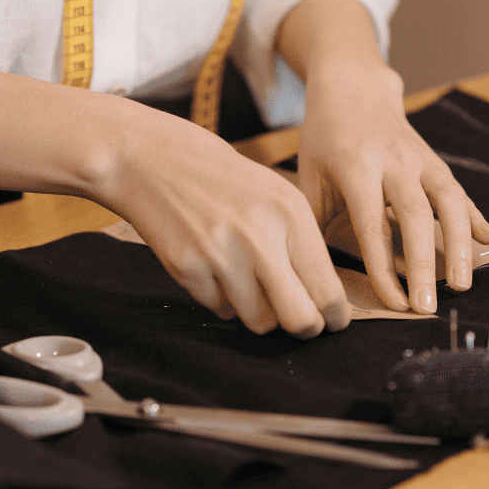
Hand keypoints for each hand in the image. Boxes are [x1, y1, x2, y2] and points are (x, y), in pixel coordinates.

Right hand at [99, 109, 352, 337]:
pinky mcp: (188, 269)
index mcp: (291, 213)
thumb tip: (325, 300)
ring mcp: (222, 255)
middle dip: (304, 328)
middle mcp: (261, 236)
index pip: (327, 288)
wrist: (155, 160)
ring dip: (258, 311)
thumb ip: (301, 244)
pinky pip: (221, 310)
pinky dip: (222, 298)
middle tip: (302, 323)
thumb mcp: (276, 196)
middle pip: (299, 320)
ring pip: (259, 322)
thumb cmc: (224, 180)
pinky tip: (213, 265)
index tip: (332, 321)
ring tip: (247, 277)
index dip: (334, 316)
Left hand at [295, 59, 488, 314]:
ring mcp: (420, 158)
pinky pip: (459, 191)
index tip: (394, 303)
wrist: (353, 87)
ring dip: (459, 245)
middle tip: (429, 307)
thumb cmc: (325, 138)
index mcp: (357, 166)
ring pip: (449, 201)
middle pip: (416, 216)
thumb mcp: (310, 175)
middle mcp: (394, 160)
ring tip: (462, 284)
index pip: (372, 225)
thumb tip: (321, 272)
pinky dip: (476, 216)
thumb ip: (318, 220)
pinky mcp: (435, 160)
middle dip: (423, 265)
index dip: (384, 268)